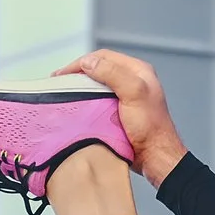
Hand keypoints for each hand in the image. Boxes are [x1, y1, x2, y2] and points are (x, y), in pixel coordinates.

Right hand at [54, 49, 187, 185]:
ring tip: (64, 93)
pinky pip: (98, 100)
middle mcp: (133, 81)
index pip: (104, 57)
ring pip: (97, 85)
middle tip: (59, 81)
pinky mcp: (119, 112)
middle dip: (78, 74)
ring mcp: (125, 97)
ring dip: (80, 88)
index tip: (64, 73)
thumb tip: (89, 63)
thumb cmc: (151, 128)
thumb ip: (113, 74)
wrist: (155, 157)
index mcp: (138, 71)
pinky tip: (76, 107)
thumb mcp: (134, 93)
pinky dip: (85, 101)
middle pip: (99, 69)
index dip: (82, 62)